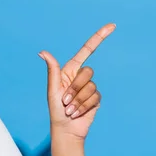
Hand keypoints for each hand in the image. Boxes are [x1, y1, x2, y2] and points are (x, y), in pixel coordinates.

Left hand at [38, 23, 115, 139]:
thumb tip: (43, 52)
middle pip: (88, 72)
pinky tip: (77, 113)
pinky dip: (84, 106)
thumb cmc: (55, 110)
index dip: (99, 37)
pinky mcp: (96, 99)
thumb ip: (53, 70)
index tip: (112, 26)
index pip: (87, 50)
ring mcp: (89, 88)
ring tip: (70, 110)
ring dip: (78, 101)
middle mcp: (81, 77)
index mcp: (70, 70)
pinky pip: (95, 97)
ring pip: (91, 87)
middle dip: (75, 88)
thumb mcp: (52, 90)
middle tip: (65, 101)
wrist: (66, 129)